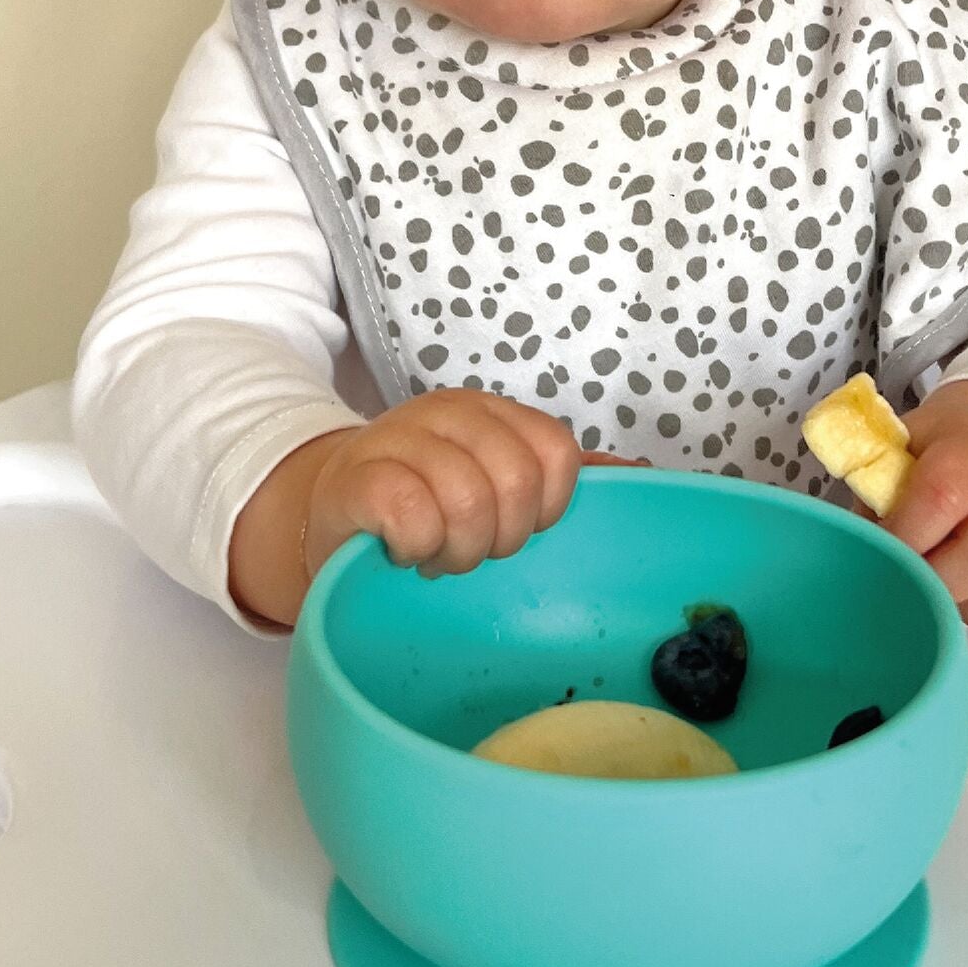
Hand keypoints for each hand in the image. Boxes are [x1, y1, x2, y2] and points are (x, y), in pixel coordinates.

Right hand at [302, 393, 645, 582]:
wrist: (328, 514)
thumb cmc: (423, 503)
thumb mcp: (492, 481)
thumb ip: (556, 476)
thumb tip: (639, 472)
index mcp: (492, 412)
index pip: (558, 453)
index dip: (547, 509)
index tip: (516, 528)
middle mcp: (448, 412)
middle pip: (517, 481)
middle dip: (501, 538)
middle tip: (470, 548)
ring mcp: (399, 437)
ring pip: (468, 501)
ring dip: (457, 551)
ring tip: (436, 554)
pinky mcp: (357, 476)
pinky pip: (412, 517)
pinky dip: (417, 548)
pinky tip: (403, 551)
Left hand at [879, 378, 967, 628]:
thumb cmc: (946, 449)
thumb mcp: (904, 445)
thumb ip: (879, 488)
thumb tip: (855, 541)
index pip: (944, 492)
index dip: (905, 532)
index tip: (876, 552)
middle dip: (930, 578)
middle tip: (899, 577)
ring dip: (951, 598)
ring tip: (928, 573)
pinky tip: (957, 581)